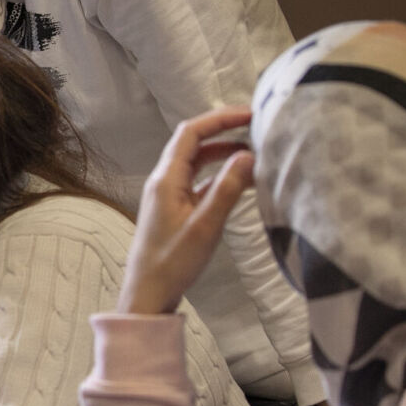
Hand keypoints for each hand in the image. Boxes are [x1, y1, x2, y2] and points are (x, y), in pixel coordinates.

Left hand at [119, 106, 256, 314]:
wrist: (148, 292)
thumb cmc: (173, 262)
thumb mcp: (206, 226)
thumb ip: (227, 189)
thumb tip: (248, 155)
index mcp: (166, 179)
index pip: (191, 133)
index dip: (220, 119)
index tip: (250, 114)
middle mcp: (164, 181)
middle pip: (193, 143)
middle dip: (224, 130)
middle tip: (256, 126)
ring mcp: (168, 194)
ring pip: (197, 162)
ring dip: (223, 152)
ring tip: (255, 150)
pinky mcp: (174, 208)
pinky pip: (198, 181)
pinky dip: (219, 174)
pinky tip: (240, 179)